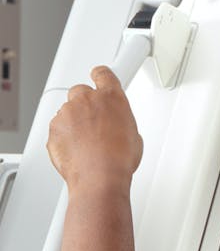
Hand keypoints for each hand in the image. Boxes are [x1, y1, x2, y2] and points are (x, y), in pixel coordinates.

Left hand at [47, 66, 142, 189]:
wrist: (98, 177)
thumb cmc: (118, 159)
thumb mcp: (134, 136)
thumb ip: (122, 121)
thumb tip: (118, 127)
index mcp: (111, 98)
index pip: (103, 74)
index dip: (101, 76)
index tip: (100, 77)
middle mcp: (86, 100)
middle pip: (81, 92)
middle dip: (86, 104)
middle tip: (97, 123)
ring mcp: (67, 113)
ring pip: (68, 112)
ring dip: (76, 123)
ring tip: (90, 144)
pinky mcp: (54, 127)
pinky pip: (59, 128)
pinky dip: (66, 137)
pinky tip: (79, 151)